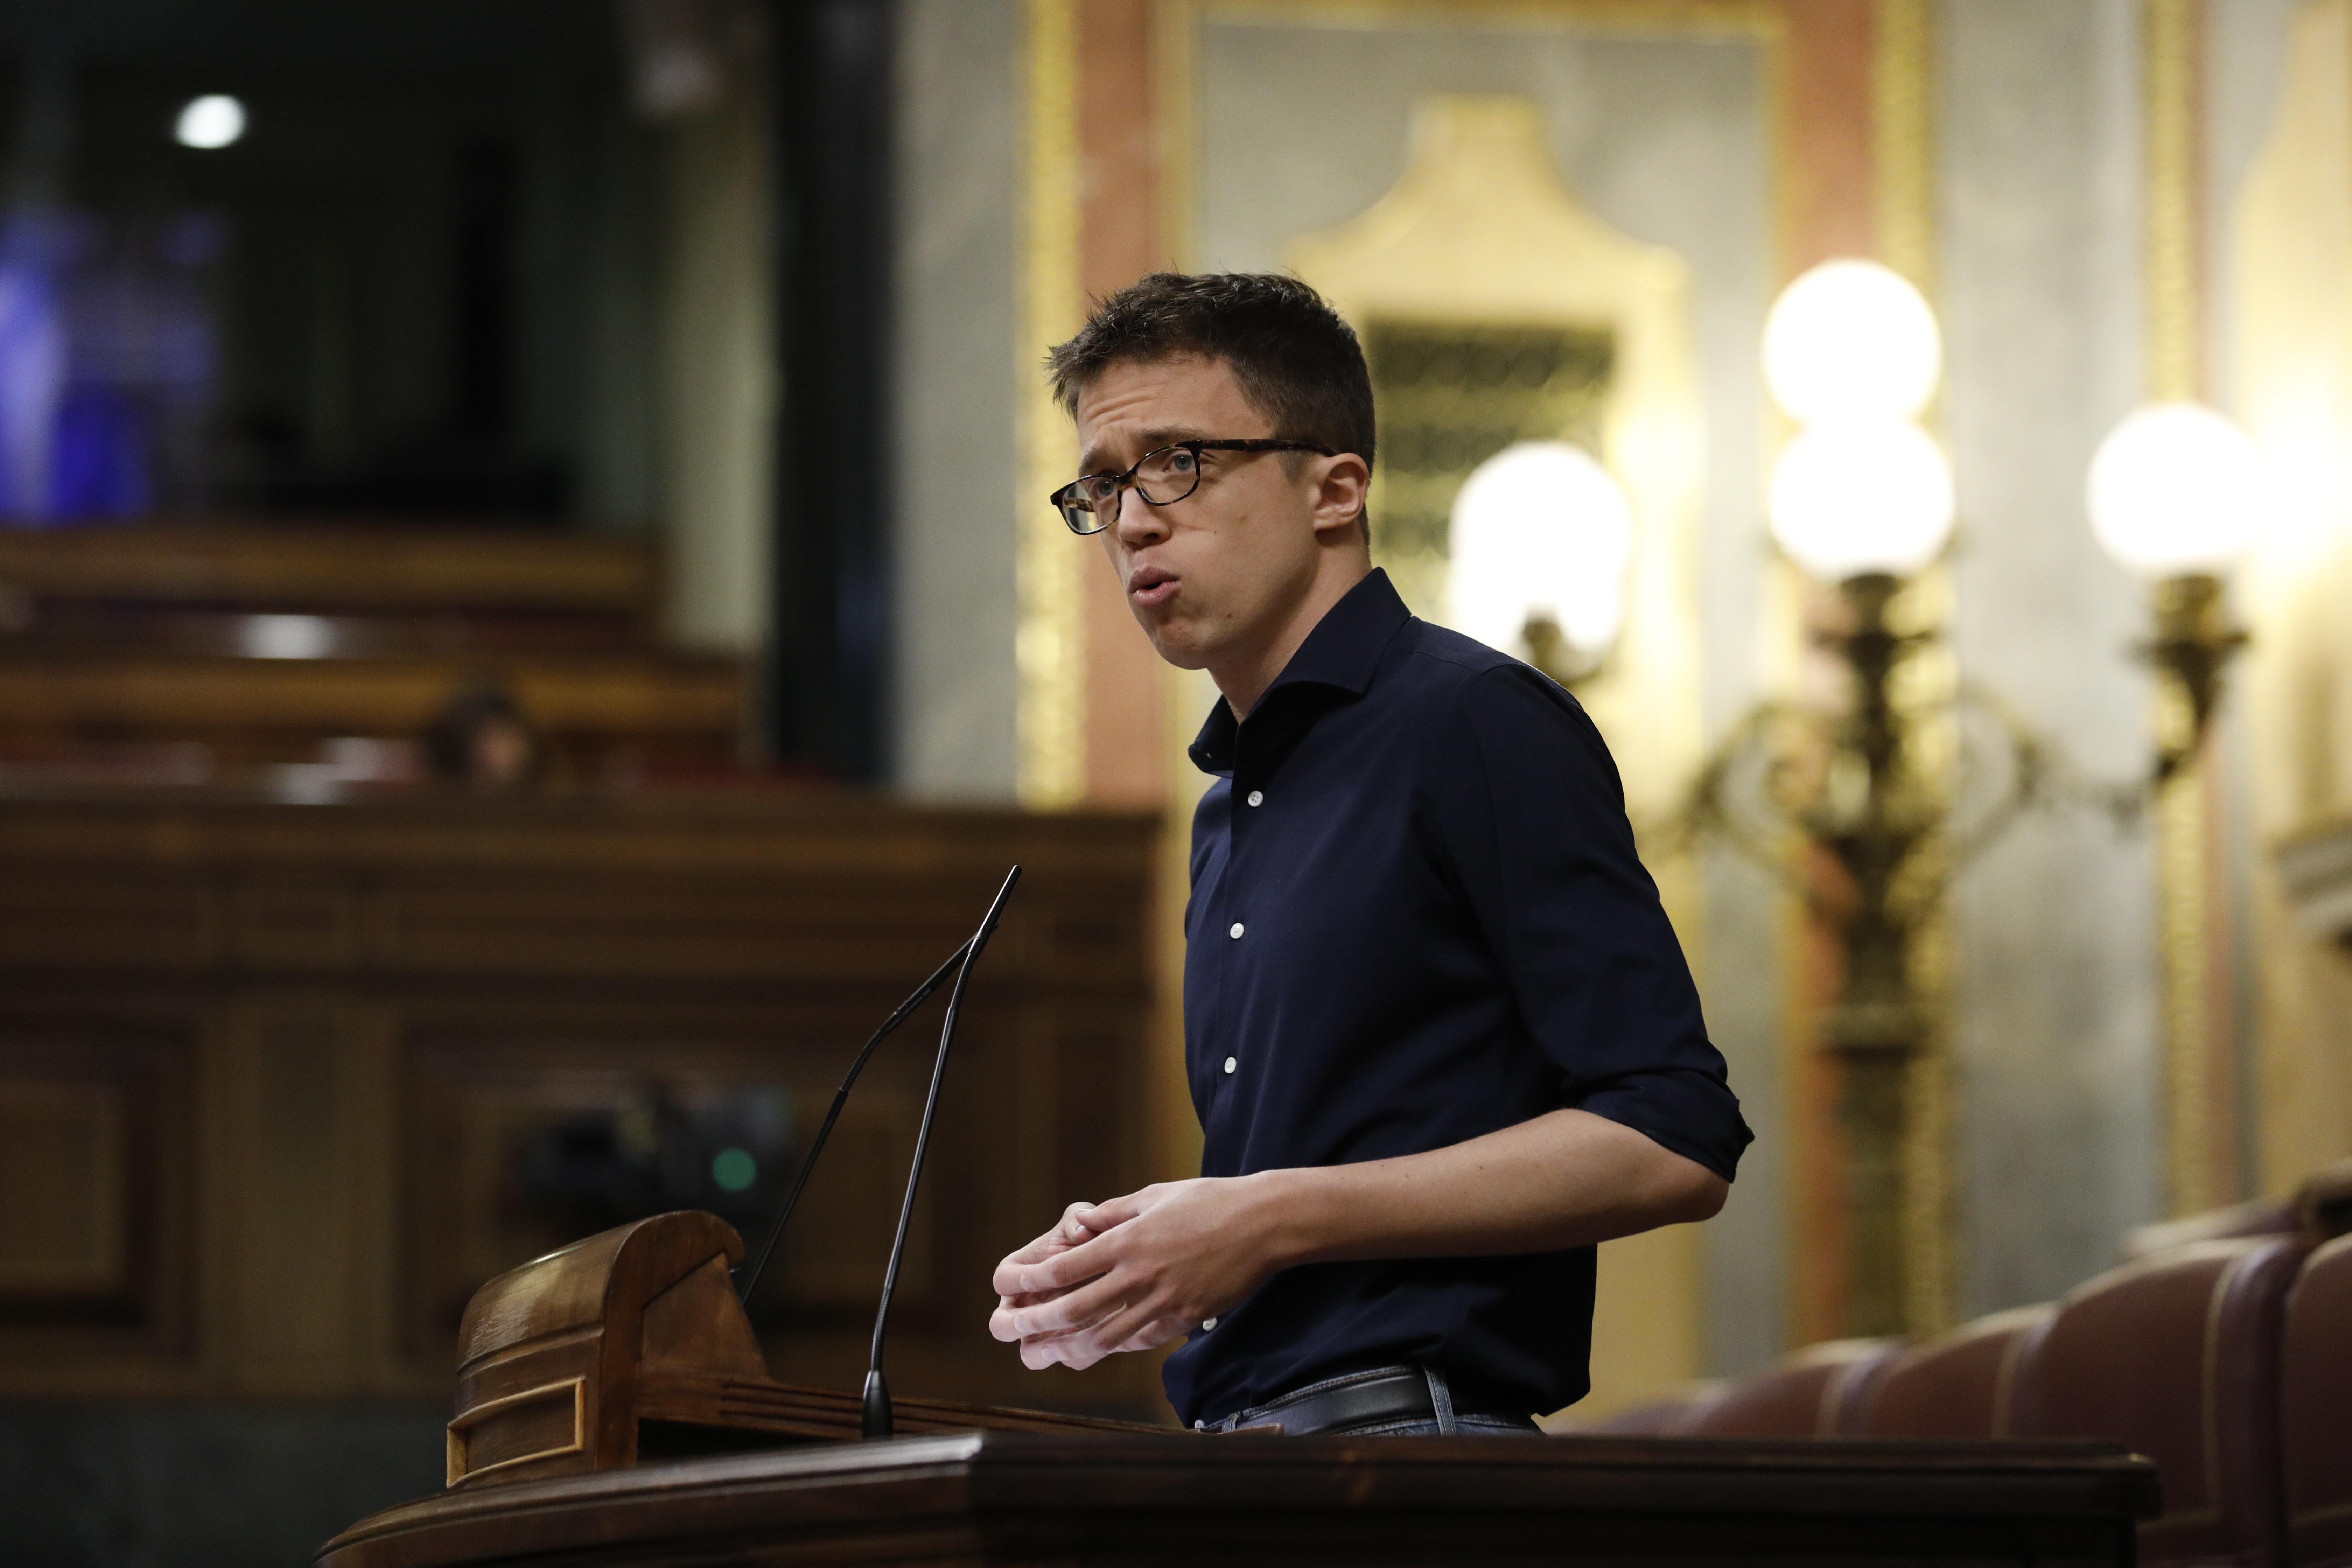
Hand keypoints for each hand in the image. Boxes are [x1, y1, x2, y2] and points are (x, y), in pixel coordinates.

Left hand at [988, 1176, 1285, 1370]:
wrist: (1263, 1224)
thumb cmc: (1209, 1203)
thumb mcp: (1156, 1196)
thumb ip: (1114, 1214)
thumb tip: (1080, 1225)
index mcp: (1127, 1241)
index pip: (1065, 1268)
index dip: (1028, 1282)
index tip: (1005, 1288)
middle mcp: (1139, 1275)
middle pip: (1075, 1308)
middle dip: (1035, 1322)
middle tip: (1008, 1330)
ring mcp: (1163, 1302)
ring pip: (1105, 1337)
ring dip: (1067, 1347)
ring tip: (1041, 1353)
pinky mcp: (1184, 1319)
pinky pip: (1141, 1341)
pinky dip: (1114, 1347)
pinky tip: (1096, 1349)